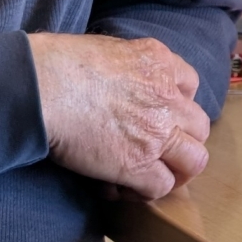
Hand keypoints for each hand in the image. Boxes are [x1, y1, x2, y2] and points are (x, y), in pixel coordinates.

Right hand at [28, 32, 209, 199]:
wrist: (42, 86)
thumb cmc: (58, 63)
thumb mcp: (106, 48)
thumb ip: (126, 65)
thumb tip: (116, 82)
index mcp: (159, 62)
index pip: (189, 86)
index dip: (176, 105)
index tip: (157, 116)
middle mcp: (167, 97)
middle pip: (199, 127)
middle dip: (181, 141)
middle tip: (156, 152)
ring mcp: (157, 133)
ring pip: (194, 161)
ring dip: (175, 171)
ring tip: (149, 175)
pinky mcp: (137, 164)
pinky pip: (161, 187)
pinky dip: (144, 192)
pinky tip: (120, 188)